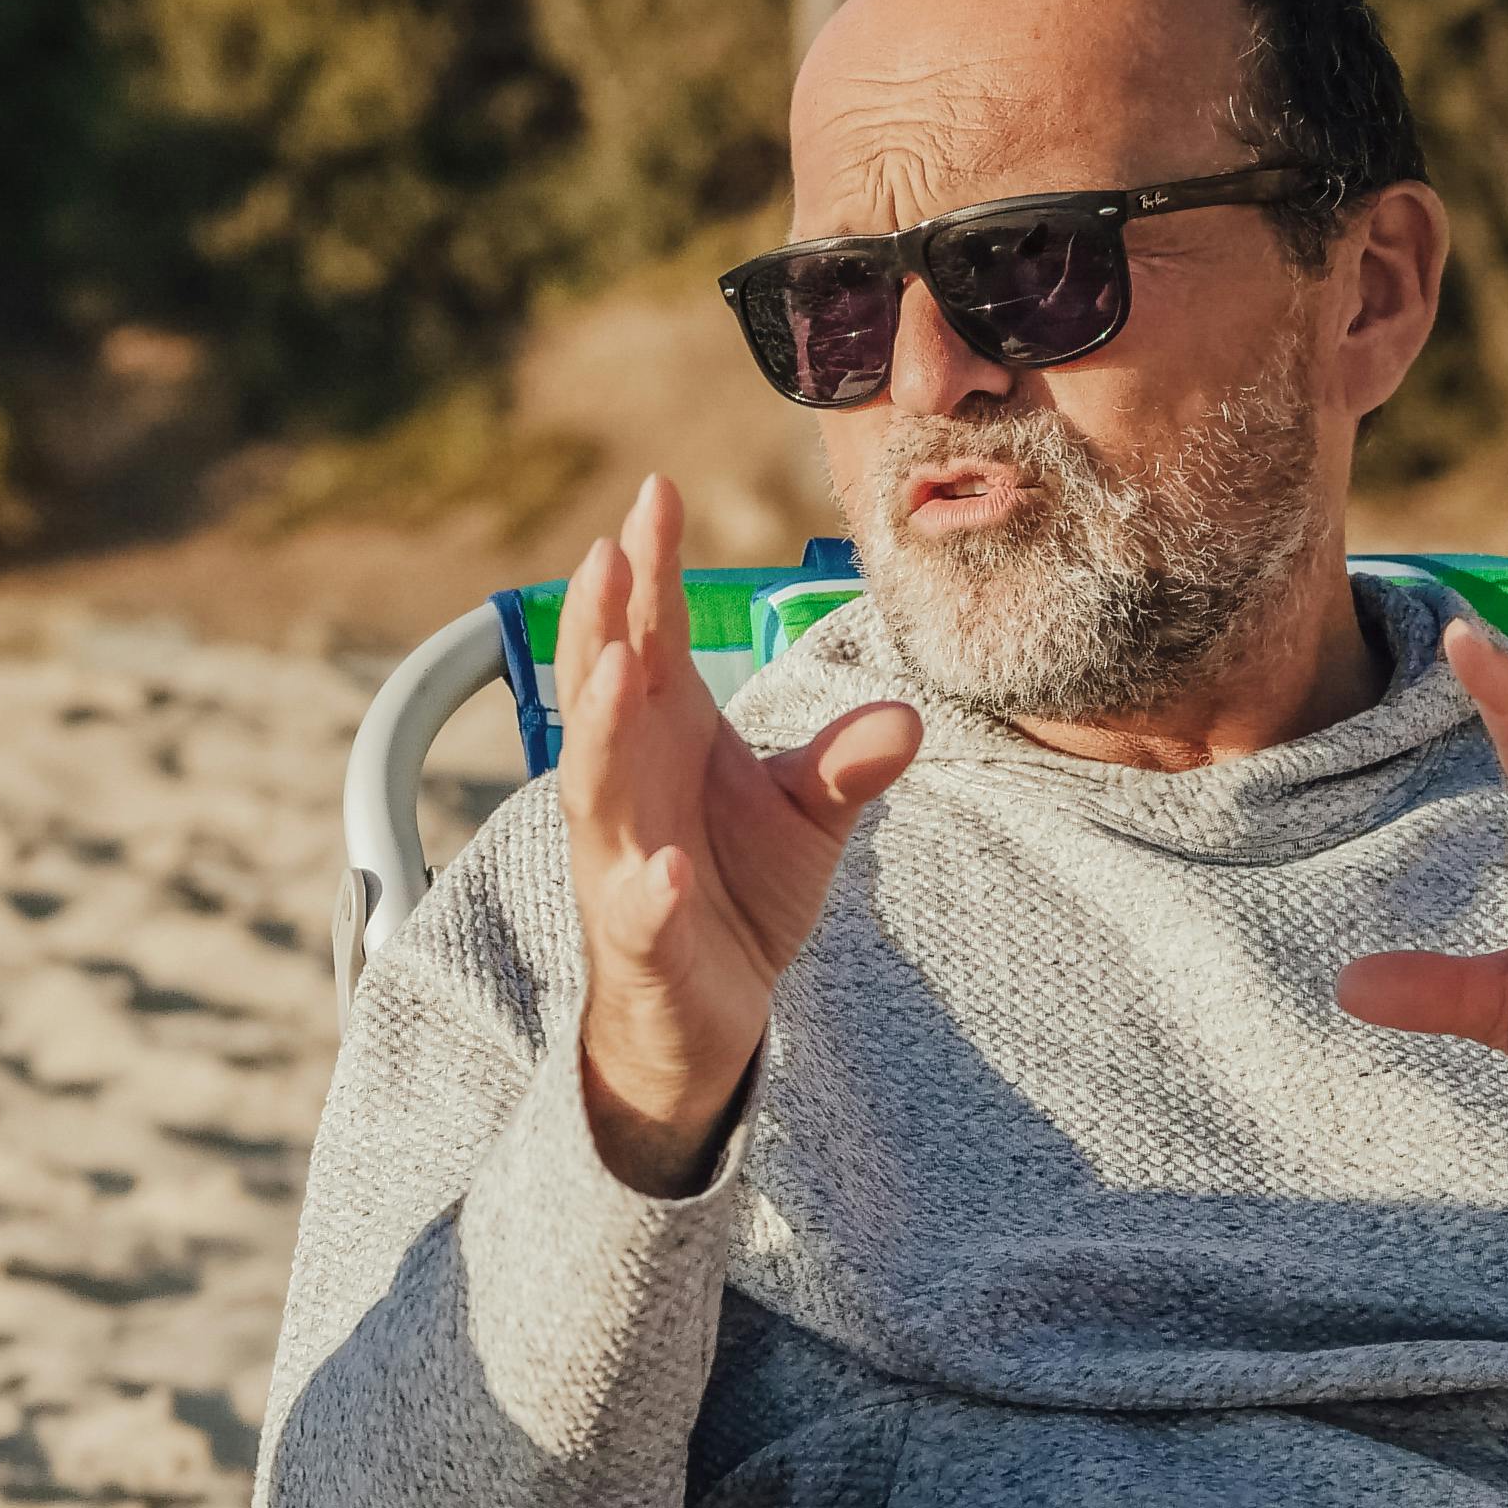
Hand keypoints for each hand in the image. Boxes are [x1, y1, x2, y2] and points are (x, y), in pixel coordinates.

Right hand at [559, 474, 918, 1195]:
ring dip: (600, 727)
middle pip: (604, 693)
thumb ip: (846, 761)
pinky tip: (666, 871)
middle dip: (599, 624)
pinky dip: (648, 893)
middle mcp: (627, 788)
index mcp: (662, 737)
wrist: (706, 1013)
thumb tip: (909, 716)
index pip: (648, 639)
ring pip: (597, 788)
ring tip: (616, 668)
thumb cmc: (734, 892)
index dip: (649, 570)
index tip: (655, 493)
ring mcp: (622, 863)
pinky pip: (638, 913)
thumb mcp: (805, 815)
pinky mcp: (639, 942)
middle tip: (608, 551)